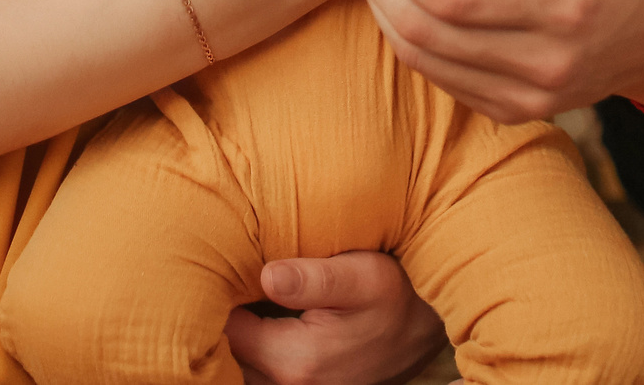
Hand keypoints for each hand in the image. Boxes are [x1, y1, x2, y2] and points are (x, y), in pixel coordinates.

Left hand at [226, 253, 445, 384]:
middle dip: (225, 320)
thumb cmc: (393, 296)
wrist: (422, 331)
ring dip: (240, 340)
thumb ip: (314, 278)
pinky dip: (256, 352)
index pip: (227, 332)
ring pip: (243, 369)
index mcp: (297, 360)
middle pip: (229, 357)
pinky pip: (261, 374)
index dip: (221, 298)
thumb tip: (266, 275)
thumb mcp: (363, 275)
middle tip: (230, 280)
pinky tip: (263, 322)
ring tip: (246, 300)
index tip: (227, 268)